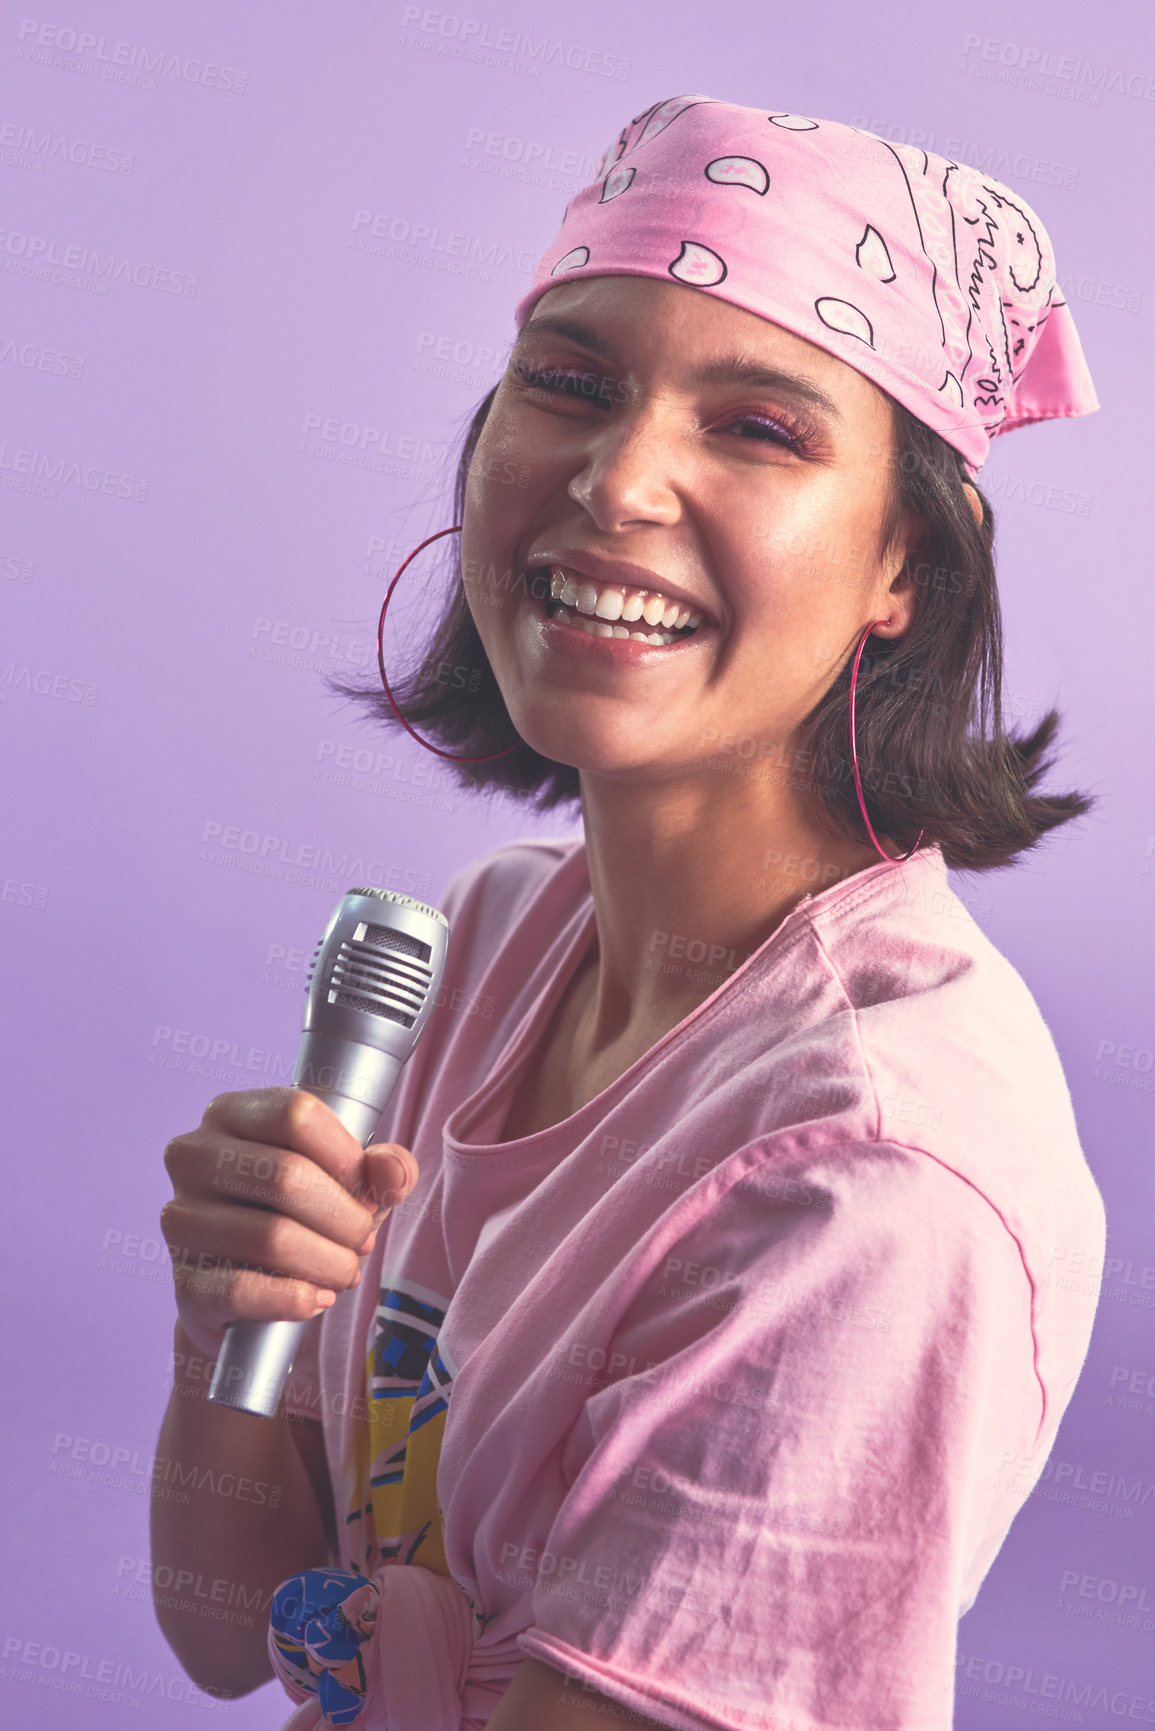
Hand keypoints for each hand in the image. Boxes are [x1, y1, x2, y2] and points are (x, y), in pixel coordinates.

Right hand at [160, 1087, 417, 1357]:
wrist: (244, 1288)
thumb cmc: (298, 1215)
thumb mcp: (346, 1181)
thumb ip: (381, 1167)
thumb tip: (394, 1172)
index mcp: (230, 1113)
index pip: (296, 1114)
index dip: (346, 1155)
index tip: (368, 1190)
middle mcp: (194, 1156)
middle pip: (286, 1175)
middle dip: (345, 1217)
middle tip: (365, 1240)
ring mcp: (180, 1218)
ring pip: (270, 1237)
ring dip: (328, 1262)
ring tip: (346, 1271)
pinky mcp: (183, 1279)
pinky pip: (242, 1289)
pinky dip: (294, 1298)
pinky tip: (318, 1298)